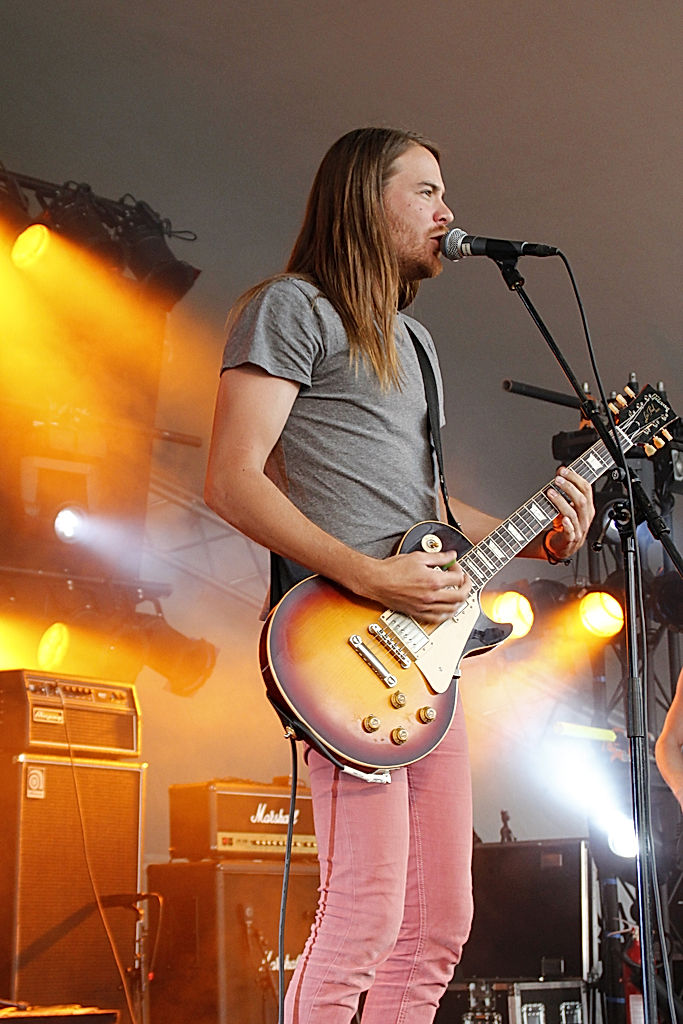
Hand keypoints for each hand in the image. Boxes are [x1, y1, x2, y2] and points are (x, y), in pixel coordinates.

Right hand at [356, 549, 470, 623]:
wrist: (377, 581)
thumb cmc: (392, 569)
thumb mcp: (418, 557)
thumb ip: (438, 556)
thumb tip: (451, 555)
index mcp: (432, 580)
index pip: (457, 577)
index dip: (459, 569)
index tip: (454, 566)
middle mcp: (431, 596)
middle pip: (460, 595)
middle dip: (467, 586)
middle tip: (465, 580)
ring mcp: (425, 606)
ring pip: (452, 609)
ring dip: (460, 601)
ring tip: (459, 594)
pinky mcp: (418, 613)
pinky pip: (438, 619)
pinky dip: (447, 614)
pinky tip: (448, 609)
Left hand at [545, 466, 594, 560]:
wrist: (563, 546)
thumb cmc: (566, 525)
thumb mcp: (570, 507)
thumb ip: (567, 493)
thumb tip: (560, 474)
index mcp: (588, 508)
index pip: (586, 489)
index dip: (575, 478)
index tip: (563, 470)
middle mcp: (585, 517)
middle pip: (581, 500)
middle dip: (569, 487)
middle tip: (557, 479)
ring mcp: (579, 528)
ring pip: (573, 514)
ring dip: (561, 502)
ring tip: (550, 493)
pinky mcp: (570, 539)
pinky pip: (571, 532)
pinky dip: (567, 525)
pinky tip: (562, 519)